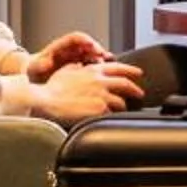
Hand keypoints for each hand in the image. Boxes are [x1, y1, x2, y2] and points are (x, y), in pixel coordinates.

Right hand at [22, 59, 147, 122]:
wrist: (46, 102)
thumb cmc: (52, 89)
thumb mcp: (65, 71)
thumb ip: (78, 67)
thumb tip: (81, 66)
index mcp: (93, 70)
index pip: (118, 68)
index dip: (131, 70)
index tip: (139, 73)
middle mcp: (100, 81)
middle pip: (126, 85)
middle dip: (135, 90)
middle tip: (140, 94)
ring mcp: (102, 96)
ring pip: (121, 102)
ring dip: (122, 107)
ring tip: (120, 111)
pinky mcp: (100, 110)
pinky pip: (112, 115)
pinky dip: (112, 117)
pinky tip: (109, 120)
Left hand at [25, 32, 107, 82]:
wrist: (35, 79)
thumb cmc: (34, 73)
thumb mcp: (34, 68)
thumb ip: (40, 65)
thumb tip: (46, 63)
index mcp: (60, 47)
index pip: (75, 38)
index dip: (85, 40)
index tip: (92, 45)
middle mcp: (70, 51)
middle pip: (88, 45)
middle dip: (97, 49)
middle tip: (104, 57)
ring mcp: (77, 59)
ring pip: (92, 55)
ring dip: (100, 58)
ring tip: (108, 65)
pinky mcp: (80, 68)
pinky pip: (92, 65)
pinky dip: (99, 67)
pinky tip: (105, 73)